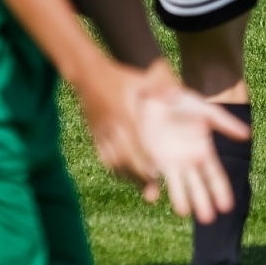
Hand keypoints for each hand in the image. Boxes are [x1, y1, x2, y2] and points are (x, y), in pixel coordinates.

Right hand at [76, 60, 159, 189]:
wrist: (88, 74)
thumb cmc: (120, 77)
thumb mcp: (140, 80)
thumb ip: (159, 90)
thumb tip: (176, 96)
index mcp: (125, 114)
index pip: (135, 143)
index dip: (145, 161)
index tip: (156, 175)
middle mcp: (112, 126)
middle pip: (124, 158)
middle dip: (137, 175)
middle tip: (152, 190)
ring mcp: (100, 132)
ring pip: (112, 161)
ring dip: (126, 175)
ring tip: (141, 187)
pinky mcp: (94, 134)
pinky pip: (102, 156)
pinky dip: (114, 168)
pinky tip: (125, 176)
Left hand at [134, 76, 250, 223]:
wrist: (156, 95)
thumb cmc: (183, 101)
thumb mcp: (206, 111)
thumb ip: (225, 123)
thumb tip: (247, 135)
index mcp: (204, 152)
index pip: (215, 176)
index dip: (221, 191)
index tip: (227, 207)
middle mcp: (188, 161)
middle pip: (198, 187)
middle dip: (203, 203)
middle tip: (209, 220)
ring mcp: (170, 162)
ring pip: (178, 186)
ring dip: (181, 200)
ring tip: (184, 213)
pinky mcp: (151, 159)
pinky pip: (153, 178)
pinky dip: (152, 188)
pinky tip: (153, 197)